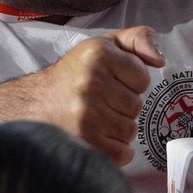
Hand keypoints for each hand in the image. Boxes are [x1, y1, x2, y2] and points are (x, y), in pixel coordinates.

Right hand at [34, 26, 164, 164]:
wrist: (32, 103)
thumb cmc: (76, 74)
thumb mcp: (105, 45)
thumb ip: (139, 39)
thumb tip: (159, 59)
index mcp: (98, 53)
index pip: (143, 78)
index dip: (130, 83)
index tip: (112, 82)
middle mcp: (91, 81)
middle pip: (136, 106)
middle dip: (123, 107)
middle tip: (100, 103)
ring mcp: (85, 113)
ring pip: (129, 131)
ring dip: (117, 130)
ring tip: (96, 119)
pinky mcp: (83, 140)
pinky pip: (121, 153)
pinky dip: (115, 152)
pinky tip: (97, 138)